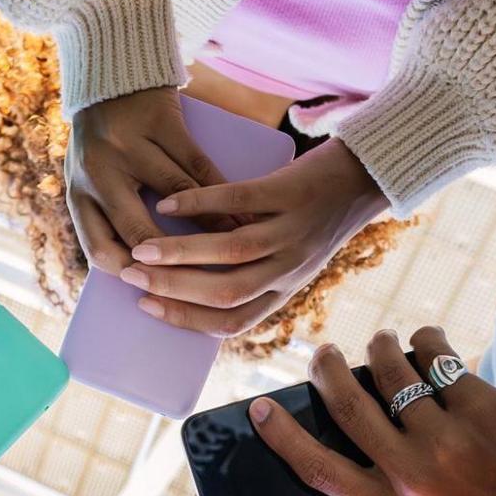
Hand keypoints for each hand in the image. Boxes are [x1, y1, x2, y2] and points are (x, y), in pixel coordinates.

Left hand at [67, 86, 231, 271]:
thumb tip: (149, 270)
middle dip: (176, 260)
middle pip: (138, 231)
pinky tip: (239, 210)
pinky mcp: (160, 121)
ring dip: (210, 225)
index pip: (100, 249)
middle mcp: (97, 171)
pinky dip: (220, 191)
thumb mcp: (93, 178)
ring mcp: (129, 144)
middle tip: (205, 279)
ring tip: (235, 246)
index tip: (162, 289)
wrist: (112, 71)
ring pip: (176, 196)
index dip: (132, 274)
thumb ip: (110, 216)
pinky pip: (197, 164)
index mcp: (78, 193)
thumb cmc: (106, 140)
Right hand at [123, 140, 389, 335]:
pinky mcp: (291, 193)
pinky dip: (200, 204)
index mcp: (284, 289)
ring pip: (229, 254)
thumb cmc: (315, 215)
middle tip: (130, 277)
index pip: (231, 322)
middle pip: (225, 293)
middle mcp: (289, 269)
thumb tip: (187, 282)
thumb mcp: (290, 257)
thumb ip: (252, 274)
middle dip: (172, 290)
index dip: (186, 320)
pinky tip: (170, 203)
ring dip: (179, 254)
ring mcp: (292, 232)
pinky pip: (239, 202)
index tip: (146, 307)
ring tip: (141, 249)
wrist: (365, 174)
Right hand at [251, 327, 495, 495]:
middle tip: (323, 354)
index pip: (318, 470)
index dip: (282, 437)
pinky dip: (424, 340)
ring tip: (383, 345)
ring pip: (388, 372)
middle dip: (326, 370)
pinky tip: (429, 346)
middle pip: (347, 407)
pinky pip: (433, 354)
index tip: (259, 408)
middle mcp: (412, 476)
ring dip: (379, 347)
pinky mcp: (478, 406)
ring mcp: (446, 439)